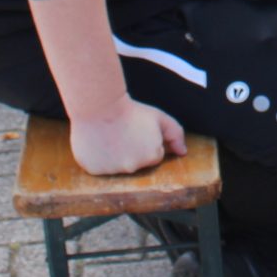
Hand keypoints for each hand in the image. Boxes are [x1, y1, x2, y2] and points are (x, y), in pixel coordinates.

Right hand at [69, 98, 187, 177]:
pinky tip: (98, 142)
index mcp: (151, 157)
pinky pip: (99, 167)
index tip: (138, 130)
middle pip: (135, 162)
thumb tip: (182, 152)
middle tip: (123, 131)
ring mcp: (113, 171)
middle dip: (132, 150)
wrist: (100, 106)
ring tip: (110, 135)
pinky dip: (98, 158)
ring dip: (114, 155)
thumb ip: (176, 134)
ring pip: (116, 166)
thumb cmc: (131, 111)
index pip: (154, 155)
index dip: (146, 141)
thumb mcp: (159, 118)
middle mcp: (133, 168)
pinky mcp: (93, 170)